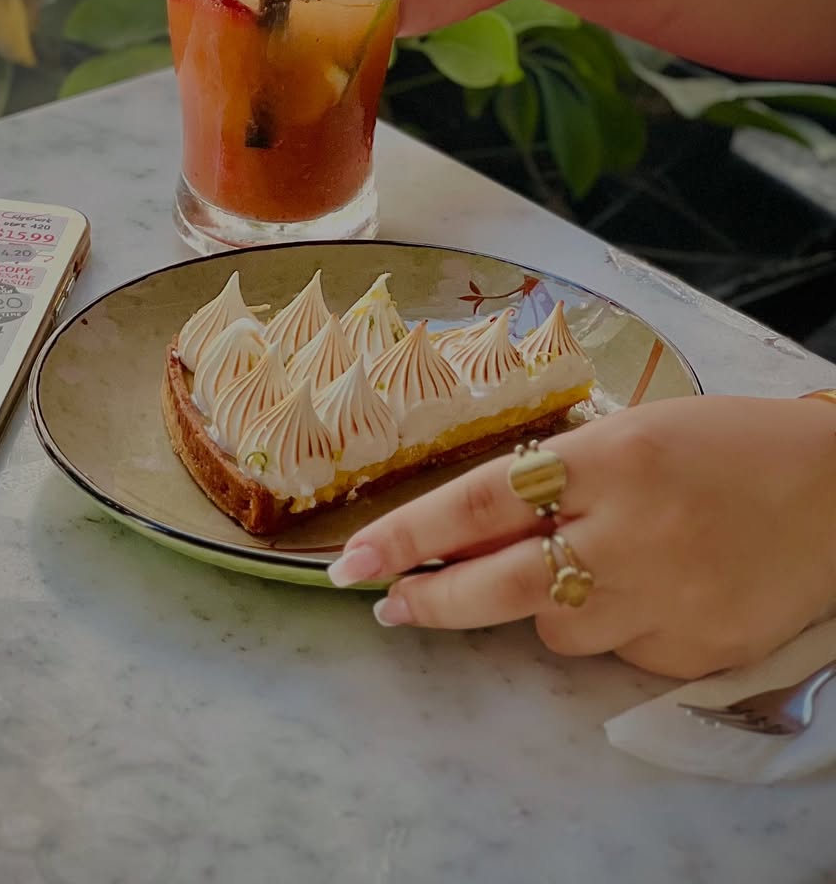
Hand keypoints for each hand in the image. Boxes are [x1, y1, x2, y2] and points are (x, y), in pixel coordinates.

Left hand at [327, 395, 835, 678]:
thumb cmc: (729, 445)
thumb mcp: (637, 432)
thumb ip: (564, 476)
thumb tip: (479, 525)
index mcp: (612, 458)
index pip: (483, 501)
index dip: (410, 534)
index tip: (355, 560)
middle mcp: (632, 532)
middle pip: (502, 583)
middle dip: (432, 600)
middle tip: (387, 603)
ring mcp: (666, 599)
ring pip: (556, 630)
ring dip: (541, 608)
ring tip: (579, 570)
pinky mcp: (694, 651)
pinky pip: (618, 652)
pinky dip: (610, 627)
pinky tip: (645, 591)